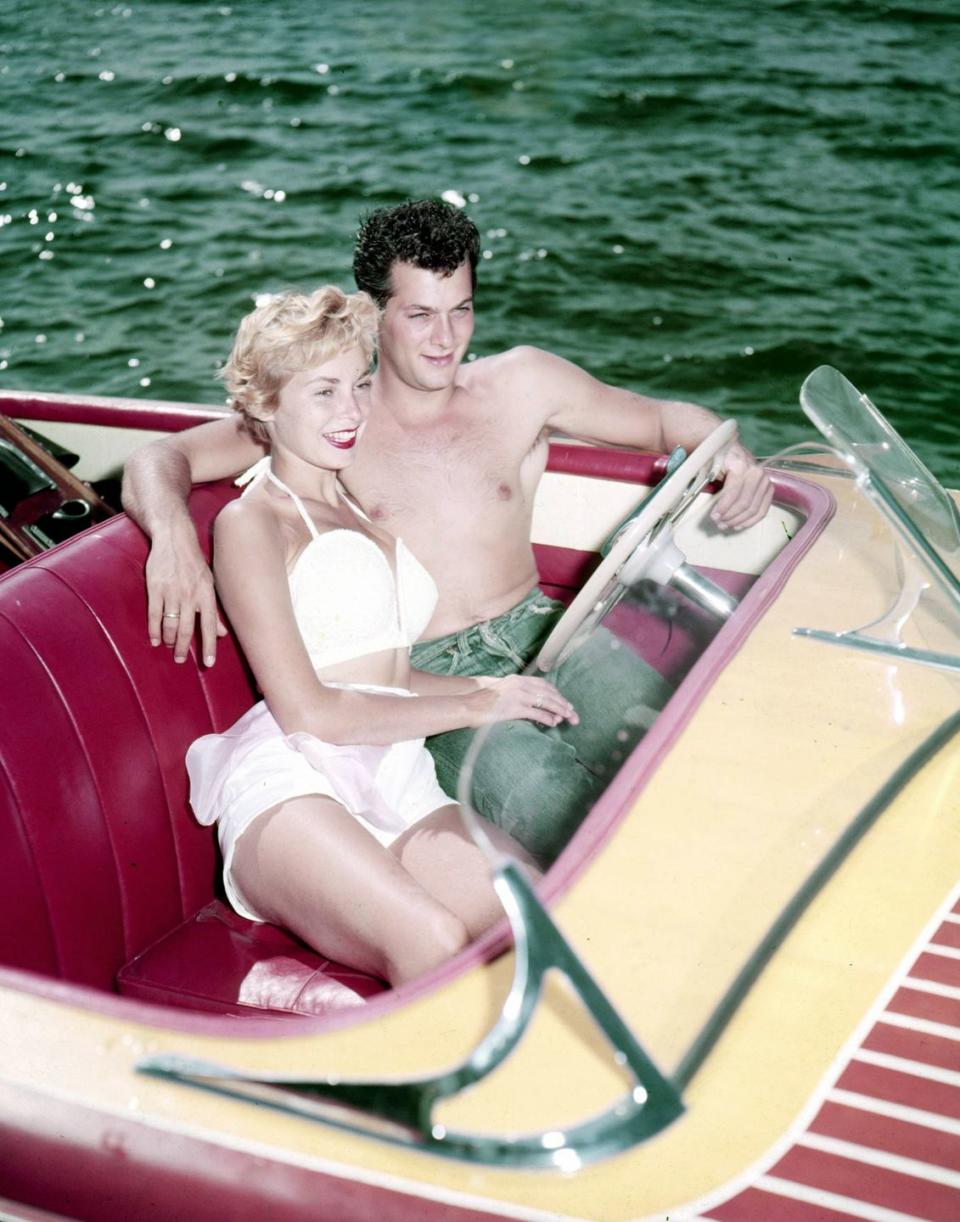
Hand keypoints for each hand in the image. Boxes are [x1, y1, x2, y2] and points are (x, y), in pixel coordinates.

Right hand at [146, 530, 225, 664]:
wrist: (174, 539)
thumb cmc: (194, 563)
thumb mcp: (209, 584)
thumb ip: (214, 610)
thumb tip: (223, 633)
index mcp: (206, 595)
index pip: (209, 626)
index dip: (209, 646)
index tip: (208, 663)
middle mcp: (190, 596)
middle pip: (186, 629)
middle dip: (183, 648)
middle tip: (180, 659)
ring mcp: (172, 593)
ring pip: (170, 624)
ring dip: (169, 640)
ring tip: (168, 646)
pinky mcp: (156, 589)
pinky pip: (154, 615)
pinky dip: (154, 629)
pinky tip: (154, 639)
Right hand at [471, 674, 578, 728]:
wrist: (467, 706)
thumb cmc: (483, 703)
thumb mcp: (503, 693)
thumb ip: (519, 696)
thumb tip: (535, 707)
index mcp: (517, 680)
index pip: (544, 685)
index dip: (557, 694)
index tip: (566, 703)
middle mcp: (519, 685)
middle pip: (548, 693)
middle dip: (563, 703)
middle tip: (574, 714)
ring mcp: (517, 696)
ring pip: (546, 702)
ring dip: (560, 711)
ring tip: (569, 718)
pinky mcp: (514, 708)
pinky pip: (536, 713)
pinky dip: (547, 718)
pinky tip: (553, 723)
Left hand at [711, 442, 774, 530]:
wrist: (734, 451)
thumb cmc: (720, 458)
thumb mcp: (710, 463)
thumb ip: (706, 476)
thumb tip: (699, 494)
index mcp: (740, 464)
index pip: (733, 492)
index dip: (723, 507)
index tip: (713, 516)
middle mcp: (756, 472)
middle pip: (745, 503)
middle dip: (730, 516)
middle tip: (718, 523)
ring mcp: (765, 480)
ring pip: (754, 508)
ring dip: (738, 520)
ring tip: (725, 525)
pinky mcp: (769, 488)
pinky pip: (763, 509)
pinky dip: (751, 520)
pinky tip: (739, 525)